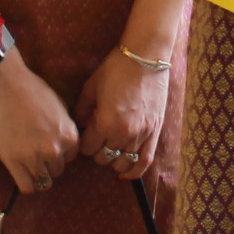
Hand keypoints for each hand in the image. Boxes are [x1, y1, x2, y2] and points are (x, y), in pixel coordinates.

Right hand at [0, 55, 84, 192]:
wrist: (5, 84)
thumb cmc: (32, 89)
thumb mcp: (60, 107)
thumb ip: (65, 128)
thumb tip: (65, 144)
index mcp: (70, 135)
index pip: (70, 158)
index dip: (59, 153)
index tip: (47, 146)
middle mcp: (55, 149)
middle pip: (57, 170)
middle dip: (47, 163)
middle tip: (33, 151)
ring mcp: (34, 157)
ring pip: (43, 181)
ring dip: (37, 174)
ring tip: (26, 162)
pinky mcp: (13, 161)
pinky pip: (27, 187)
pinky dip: (27, 184)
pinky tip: (21, 173)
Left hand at [76, 49, 168, 180]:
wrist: (146, 58)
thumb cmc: (116, 70)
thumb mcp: (91, 88)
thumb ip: (81, 111)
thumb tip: (78, 126)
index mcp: (106, 123)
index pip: (87, 148)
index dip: (83, 142)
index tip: (84, 133)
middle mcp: (124, 134)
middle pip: (103, 158)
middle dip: (96, 150)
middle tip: (97, 137)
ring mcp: (142, 135)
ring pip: (122, 163)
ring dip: (113, 160)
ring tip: (110, 148)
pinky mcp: (155, 133)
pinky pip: (145, 162)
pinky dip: (134, 172)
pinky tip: (125, 175)